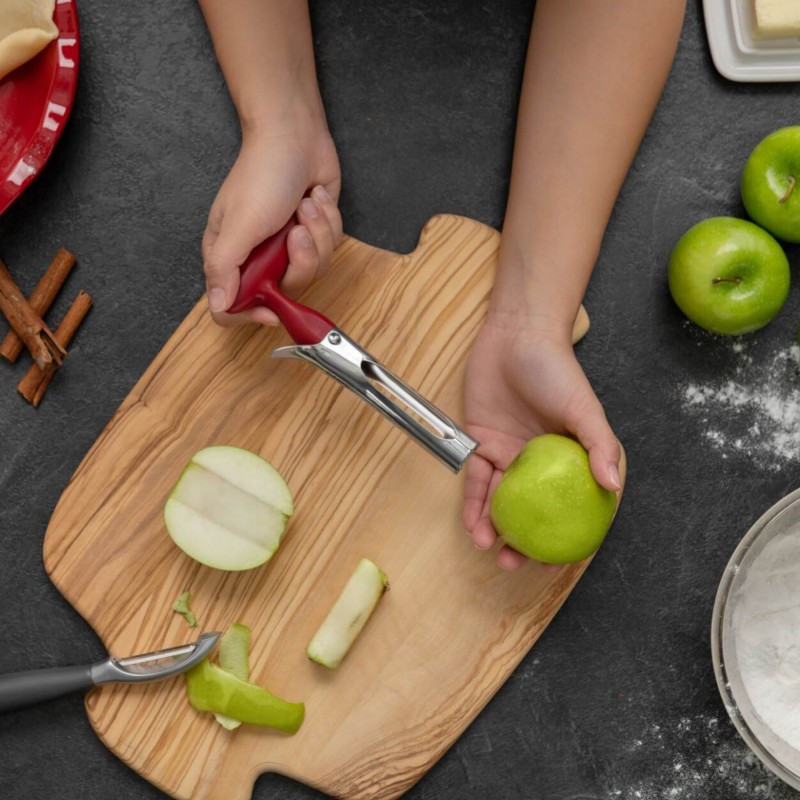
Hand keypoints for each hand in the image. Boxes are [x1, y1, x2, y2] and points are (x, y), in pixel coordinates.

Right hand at [202, 123, 342, 326]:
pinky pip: (330, 249)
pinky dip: (327, 223)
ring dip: (316, 235)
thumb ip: (225, 268)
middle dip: (299, 261)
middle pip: (284, 292)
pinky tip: (314, 199)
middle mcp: (259, 256)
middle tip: (295, 231)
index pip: (232, 307)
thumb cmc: (262, 174)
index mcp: (231, 256)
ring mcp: (288, 247)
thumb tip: (217, 305)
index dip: (253, 315)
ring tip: (305, 206)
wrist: (295, 136)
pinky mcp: (314, 235)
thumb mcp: (238, 225)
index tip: (272, 309)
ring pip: (313, 270)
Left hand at [462, 318, 620, 570]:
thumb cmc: (556, 370)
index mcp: (568, 460)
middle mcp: (538, 464)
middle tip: (514, 564)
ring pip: (500, 501)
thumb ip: (599, 445)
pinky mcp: (481, 444)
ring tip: (489, 547)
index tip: (556, 564)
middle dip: (522, 542)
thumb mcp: (584, 408)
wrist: (516, 336)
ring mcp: (508, 455)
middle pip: (530, 511)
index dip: (565, 538)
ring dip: (493, 527)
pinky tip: (471, 522)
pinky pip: (475, 480)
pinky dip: (473, 502)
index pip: (569, 506)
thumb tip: (613, 487)